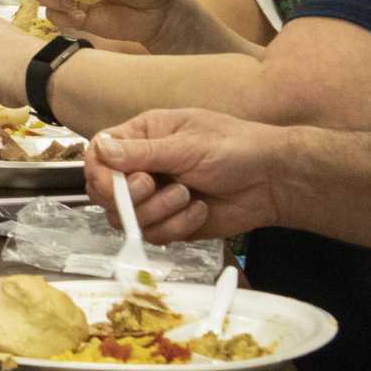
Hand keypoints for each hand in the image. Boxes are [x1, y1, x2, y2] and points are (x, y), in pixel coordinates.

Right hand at [83, 109, 291, 243]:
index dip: (100, 174)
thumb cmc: (235, 148)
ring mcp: (155, 197)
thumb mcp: (187, 145)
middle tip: (155, 186)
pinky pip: (155, 235)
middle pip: (105, 193)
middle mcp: (142, 167)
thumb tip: (101, 150)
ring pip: (128, 219)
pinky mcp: (170, 222)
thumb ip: (142, 152)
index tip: (116, 187)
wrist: (272, 181)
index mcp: (142, 136)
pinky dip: (177, 226)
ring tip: (188, 195)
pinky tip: (200, 209)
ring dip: (158, 212)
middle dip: (131, 197)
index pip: (98, 155)